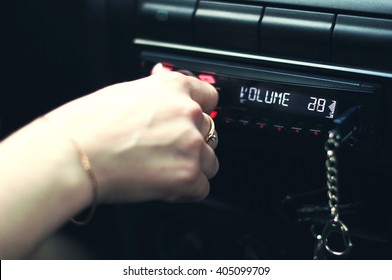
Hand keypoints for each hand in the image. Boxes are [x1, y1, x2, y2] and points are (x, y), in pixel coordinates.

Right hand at [46, 67, 218, 203]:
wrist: (73, 155)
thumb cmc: (88, 125)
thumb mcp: (126, 93)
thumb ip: (156, 95)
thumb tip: (165, 91)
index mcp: (173, 88)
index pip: (209, 97)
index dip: (201, 111)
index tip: (194, 121)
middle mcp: (188, 113)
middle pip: (209, 132)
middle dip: (191, 143)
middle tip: (166, 151)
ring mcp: (191, 144)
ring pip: (209, 161)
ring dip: (192, 167)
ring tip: (162, 170)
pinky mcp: (188, 175)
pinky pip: (202, 187)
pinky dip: (186, 190)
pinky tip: (163, 185)